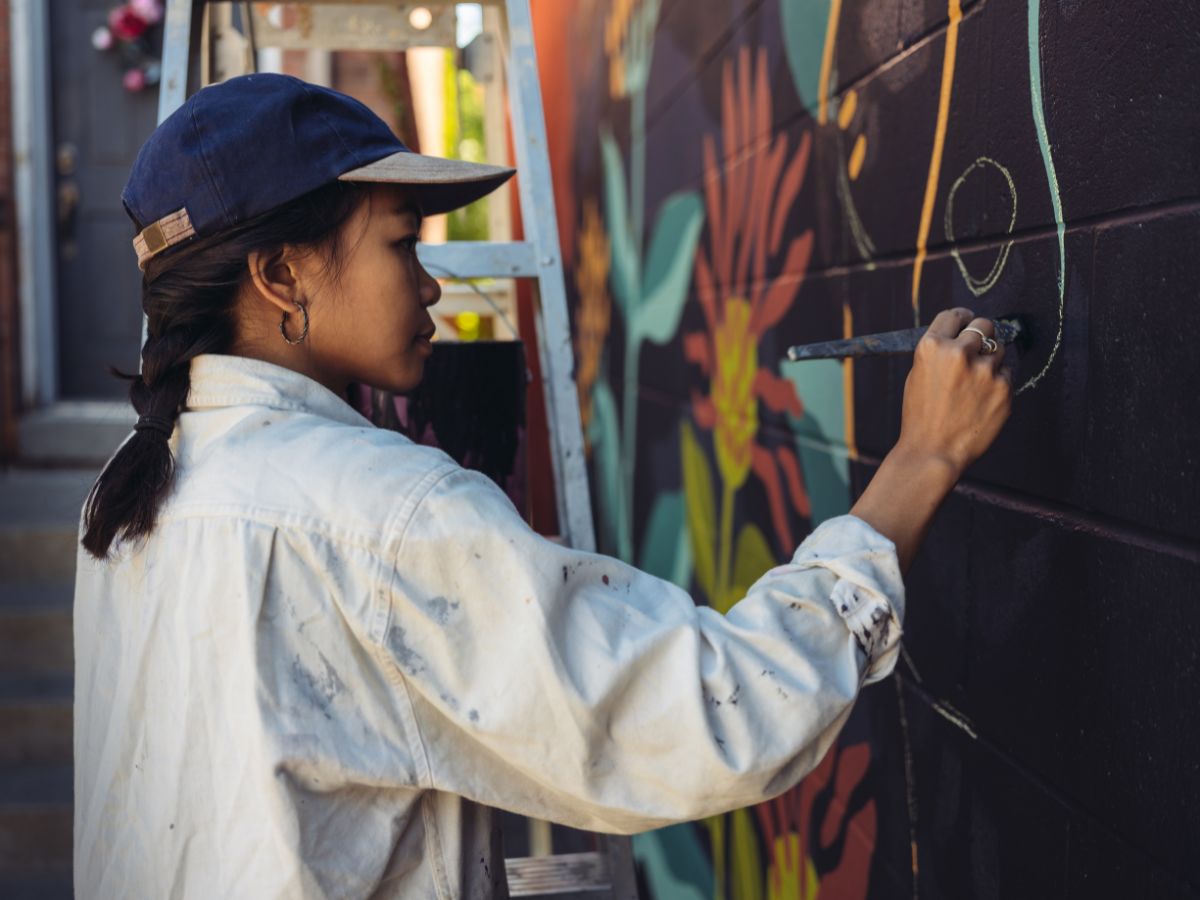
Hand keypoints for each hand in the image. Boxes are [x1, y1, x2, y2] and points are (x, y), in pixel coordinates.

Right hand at [896, 307, 1012, 477]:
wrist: (933, 451)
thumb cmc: (921, 416)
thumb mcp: (918, 375)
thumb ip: (940, 352)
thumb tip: (963, 334)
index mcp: (932, 347)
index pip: (955, 315)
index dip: (963, 319)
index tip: (968, 323)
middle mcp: (958, 353)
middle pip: (984, 325)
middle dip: (982, 335)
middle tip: (978, 350)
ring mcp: (984, 370)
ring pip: (999, 350)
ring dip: (991, 361)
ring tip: (975, 385)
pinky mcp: (1004, 388)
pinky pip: (1007, 375)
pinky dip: (998, 384)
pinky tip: (982, 401)